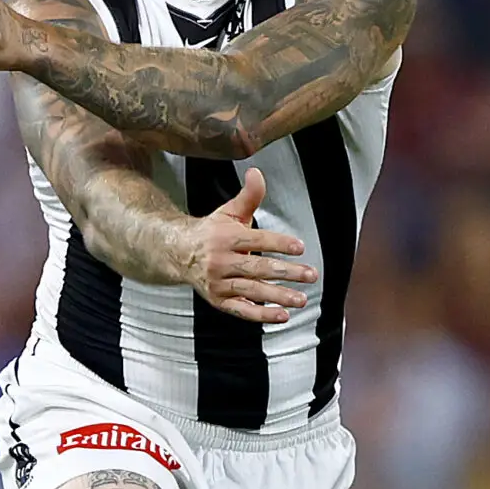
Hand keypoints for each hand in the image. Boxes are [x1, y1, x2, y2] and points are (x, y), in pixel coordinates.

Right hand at [171, 168, 316, 321]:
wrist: (178, 253)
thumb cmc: (211, 232)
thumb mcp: (229, 211)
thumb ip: (248, 195)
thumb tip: (256, 172)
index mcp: (225, 237)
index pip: (256, 239)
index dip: (278, 243)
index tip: (300, 247)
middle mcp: (221, 261)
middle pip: (257, 268)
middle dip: (286, 272)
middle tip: (310, 275)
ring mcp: (219, 283)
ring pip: (252, 291)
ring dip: (278, 296)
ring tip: (301, 299)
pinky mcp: (218, 300)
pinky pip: (241, 311)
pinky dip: (261, 315)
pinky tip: (281, 316)